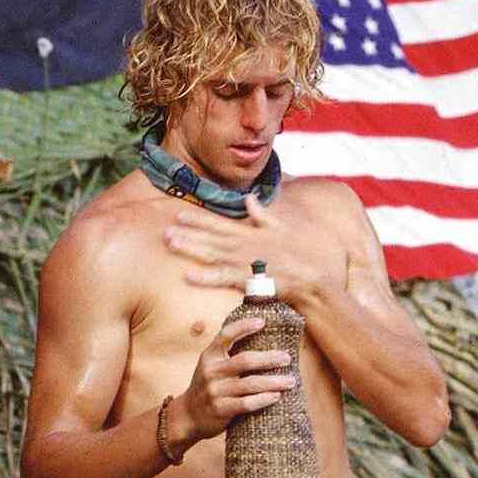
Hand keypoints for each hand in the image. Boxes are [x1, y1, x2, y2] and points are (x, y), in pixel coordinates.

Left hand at [164, 194, 330, 309]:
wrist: (313, 277)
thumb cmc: (299, 254)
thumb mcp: (281, 227)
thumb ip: (262, 214)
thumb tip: (250, 197)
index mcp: (250, 233)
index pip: (219, 223)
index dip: (198, 218)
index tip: (179, 213)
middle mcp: (244, 245)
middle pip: (210, 237)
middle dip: (187, 233)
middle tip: (165, 230)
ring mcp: (245, 261)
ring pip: (212, 254)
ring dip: (191, 249)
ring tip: (171, 245)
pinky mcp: (249, 280)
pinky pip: (223, 278)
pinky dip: (205, 277)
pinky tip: (188, 276)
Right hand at [170, 316, 296, 447]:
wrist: (189, 415)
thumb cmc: (209, 386)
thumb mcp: (211, 365)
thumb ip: (228, 353)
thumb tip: (262, 337)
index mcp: (210, 356)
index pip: (226, 335)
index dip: (243, 327)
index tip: (262, 322)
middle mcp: (211, 371)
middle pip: (245, 360)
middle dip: (270, 358)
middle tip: (287, 358)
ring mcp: (215, 391)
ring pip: (251, 384)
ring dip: (274, 382)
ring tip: (291, 381)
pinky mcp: (221, 409)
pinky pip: (247, 403)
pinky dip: (264, 399)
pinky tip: (276, 396)